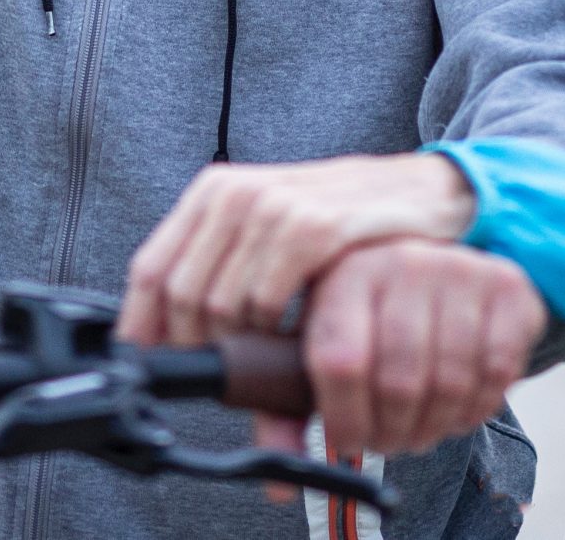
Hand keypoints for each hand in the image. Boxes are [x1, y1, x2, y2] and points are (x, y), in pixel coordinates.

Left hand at [119, 153, 476, 345]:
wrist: (419, 194)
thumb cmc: (341, 226)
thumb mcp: (276, 246)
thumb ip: (231, 293)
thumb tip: (193, 371)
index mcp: (214, 195)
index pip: (150, 271)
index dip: (145, 328)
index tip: (160, 367)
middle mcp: (235, 194)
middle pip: (179, 295)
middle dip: (199, 347)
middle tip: (233, 368)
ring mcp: (273, 206)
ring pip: (218, 303)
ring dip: (238, 344)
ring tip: (267, 354)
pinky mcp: (313, 227)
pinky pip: (265, 299)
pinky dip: (271, 331)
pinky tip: (292, 336)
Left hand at [283, 239, 544, 463]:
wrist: (443, 264)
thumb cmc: (372, 316)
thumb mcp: (327, 338)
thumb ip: (296, 402)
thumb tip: (279, 482)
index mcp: (346, 273)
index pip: (340, 361)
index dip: (345, 418)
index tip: (348, 441)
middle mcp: (403, 260)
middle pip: (399, 382)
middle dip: (392, 433)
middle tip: (389, 443)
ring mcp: (459, 269)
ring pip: (450, 384)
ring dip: (435, 427)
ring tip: (420, 431)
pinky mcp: (507, 286)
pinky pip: (497, 372)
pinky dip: (477, 408)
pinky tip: (458, 409)